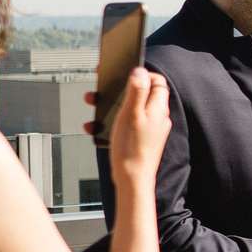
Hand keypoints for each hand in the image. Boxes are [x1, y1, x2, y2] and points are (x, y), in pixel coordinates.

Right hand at [102, 70, 171, 186]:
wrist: (132, 180)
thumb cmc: (132, 149)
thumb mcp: (131, 114)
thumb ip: (137, 91)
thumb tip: (140, 71)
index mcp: (158, 108)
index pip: (157, 81)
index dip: (142, 74)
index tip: (125, 72)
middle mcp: (157, 117)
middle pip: (140, 94)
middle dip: (120, 89)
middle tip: (103, 88)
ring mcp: (149, 129)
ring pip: (129, 109)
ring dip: (110, 106)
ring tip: (94, 106)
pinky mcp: (140, 139)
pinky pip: (125, 124)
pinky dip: (110, 122)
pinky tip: (96, 127)